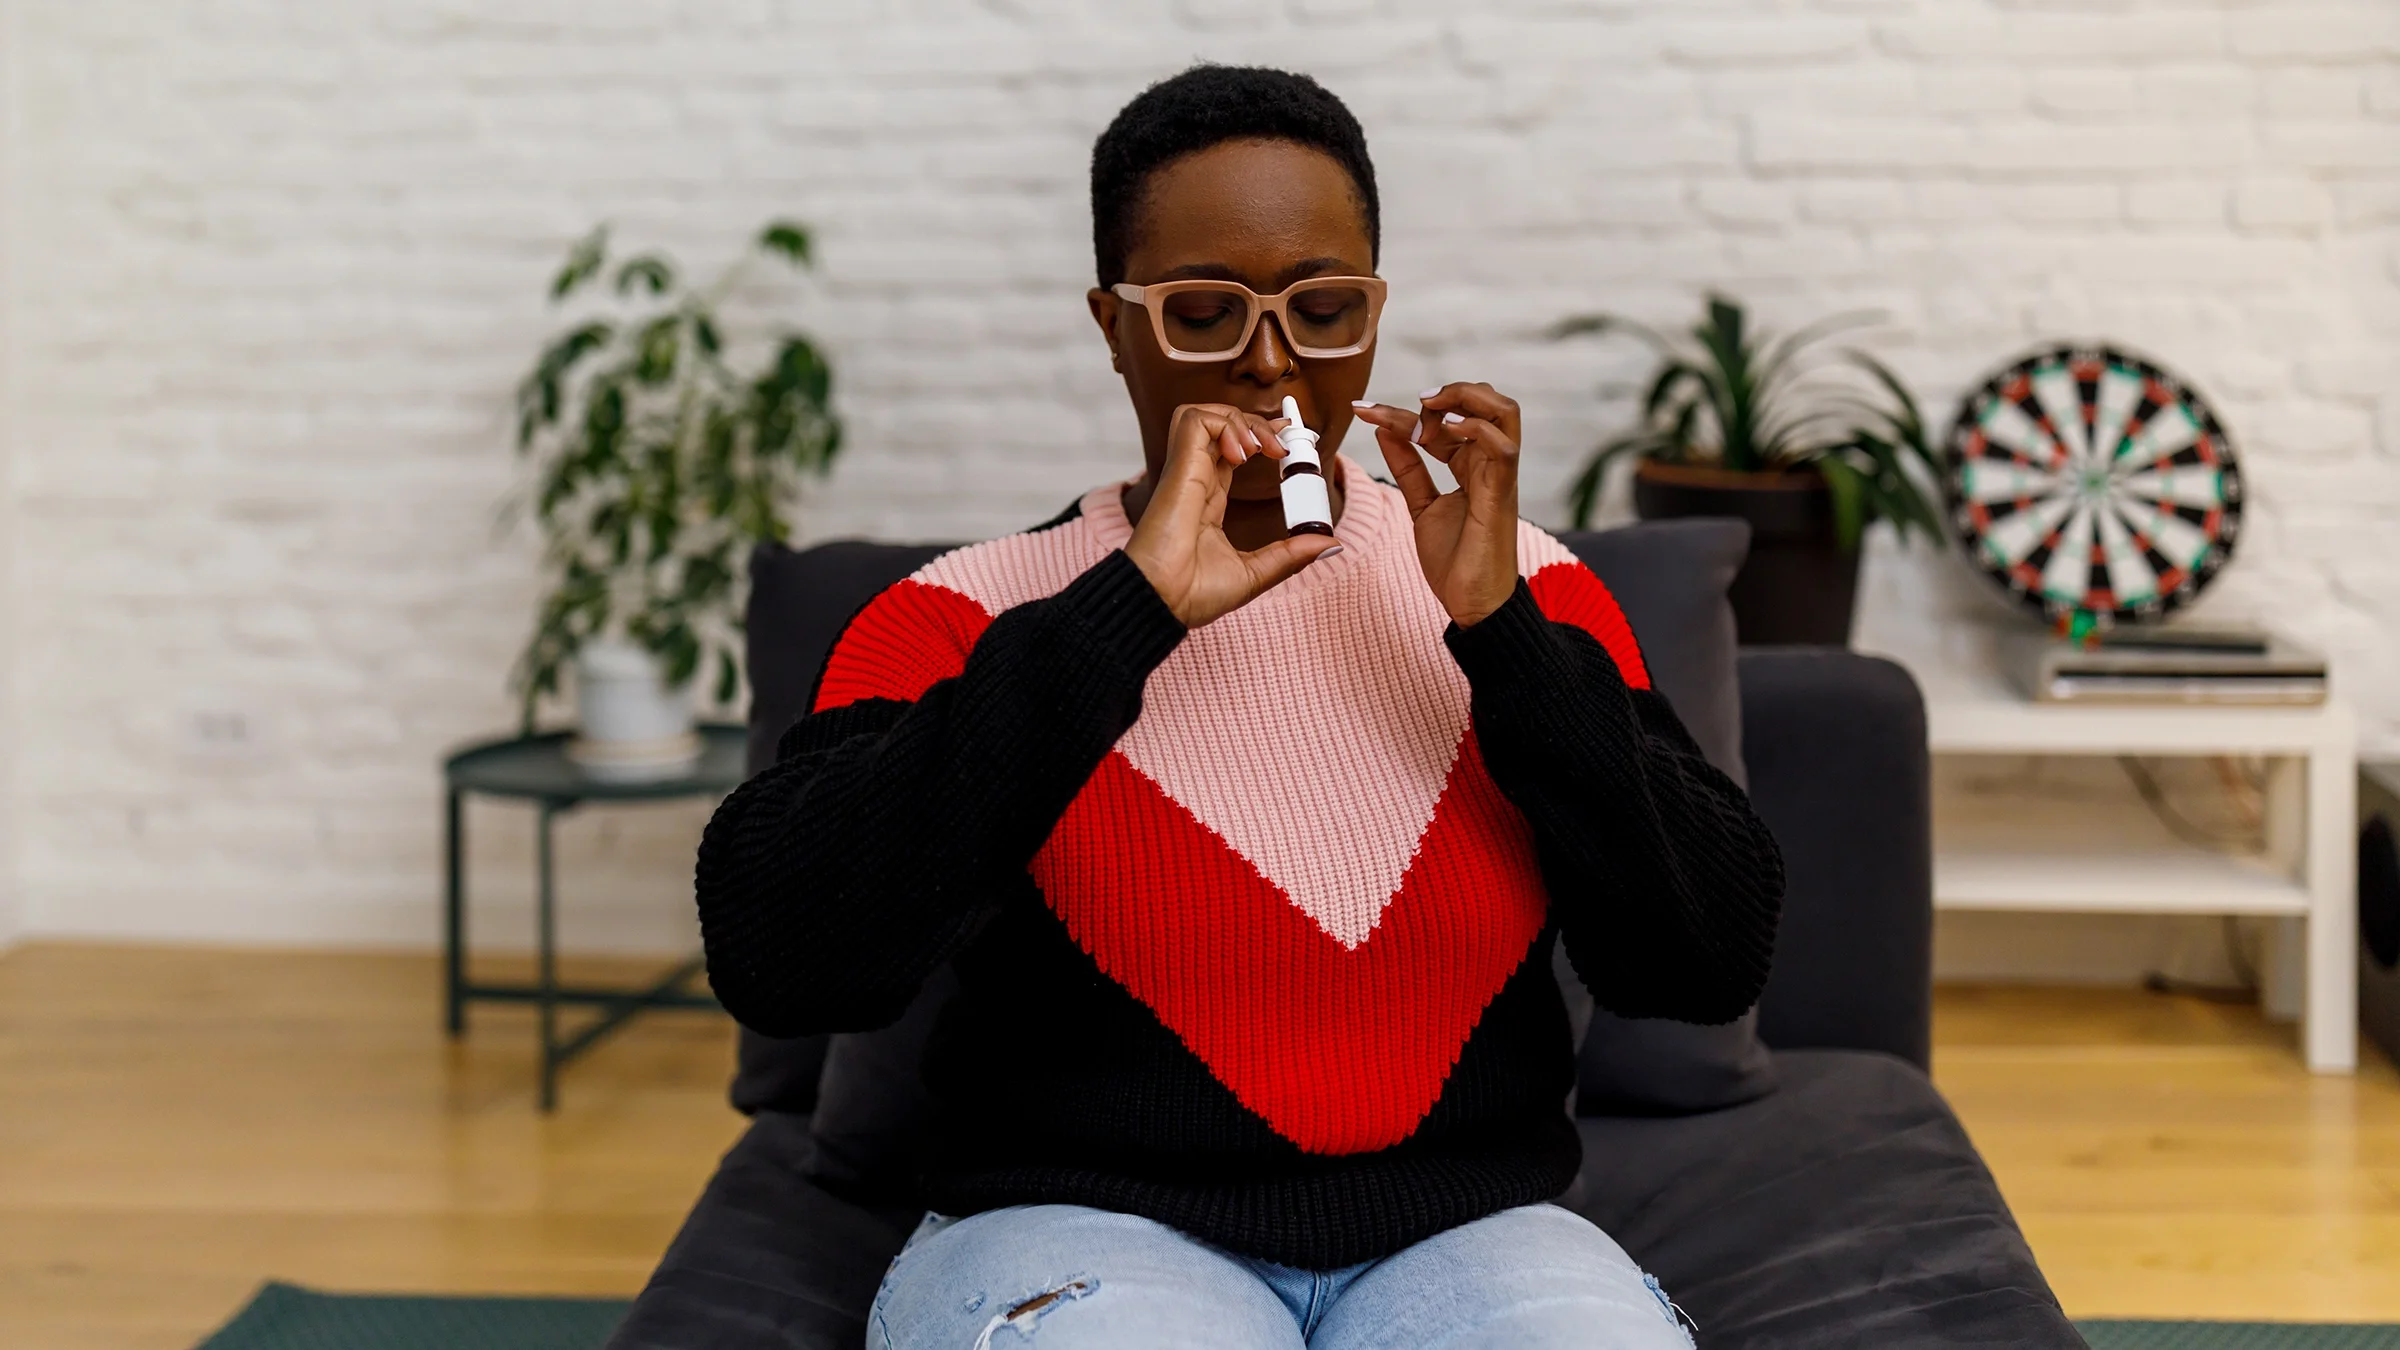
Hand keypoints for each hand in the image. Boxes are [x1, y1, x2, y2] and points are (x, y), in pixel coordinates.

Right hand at [1126, 403, 1342, 627]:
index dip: (1261, 435)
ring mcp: (1185, 471)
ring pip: (1204, 414)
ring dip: (1239, 420)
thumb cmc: (1193, 595)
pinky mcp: (1178, 468)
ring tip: (1261, 448)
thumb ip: (1291, 554)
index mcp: (1209, 498)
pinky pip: (1194, 420)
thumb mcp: (1256, 572)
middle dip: (1259, 423)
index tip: (1292, 440)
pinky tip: (1243, 452)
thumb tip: (1329, 543)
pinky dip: (1224, 424)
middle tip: (1289, 443)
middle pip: (1222, 425)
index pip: (1233, 450)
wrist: (1163, 603)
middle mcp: (1196, 479)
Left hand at [1350, 383, 1520, 626]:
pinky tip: (1444, 427)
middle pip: (1487, 404)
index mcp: (1472, 466)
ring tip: (1428, 407)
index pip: (1447, 421)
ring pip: (1503, 413)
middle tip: (1413, 401)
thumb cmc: (1455, 561)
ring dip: (1466, 398)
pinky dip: (1476, 428)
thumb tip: (1385, 431)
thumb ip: (1409, 468)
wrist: (1472, 605)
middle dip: (1451, 391)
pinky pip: (1503, 449)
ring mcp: (1499, 477)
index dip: (1404, 412)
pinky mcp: (1501, 495)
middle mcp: (1490, 465)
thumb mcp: (1422, 506)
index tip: (1364, 410)